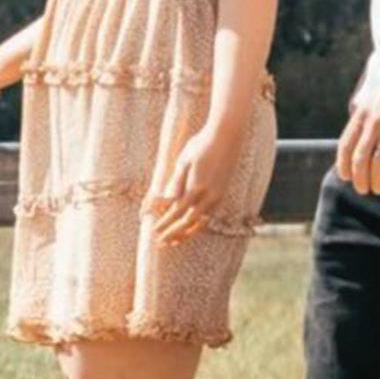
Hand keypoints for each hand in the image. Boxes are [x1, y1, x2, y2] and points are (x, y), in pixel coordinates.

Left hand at [148, 124, 240, 245]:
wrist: (226, 136)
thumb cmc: (201, 144)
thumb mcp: (184, 161)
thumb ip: (176, 183)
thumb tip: (166, 202)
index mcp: (196, 188)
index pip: (175, 212)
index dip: (164, 223)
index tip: (153, 230)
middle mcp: (208, 196)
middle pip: (187, 222)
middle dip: (172, 233)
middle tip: (159, 242)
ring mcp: (217, 197)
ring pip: (200, 223)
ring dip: (186, 233)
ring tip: (174, 241)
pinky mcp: (222, 194)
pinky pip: (209, 216)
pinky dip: (198, 225)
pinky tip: (191, 227)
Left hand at [336, 71, 379, 195]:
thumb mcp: (375, 98)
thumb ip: (365, 117)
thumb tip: (356, 138)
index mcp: (363, 113)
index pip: (346, 145)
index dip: (344, 165)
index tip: (346, 177)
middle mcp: (375, 122)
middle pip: (360, 158)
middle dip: (360, 178)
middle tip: (363, 189)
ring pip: (378, 163)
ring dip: (377, 181)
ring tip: (379, 189)